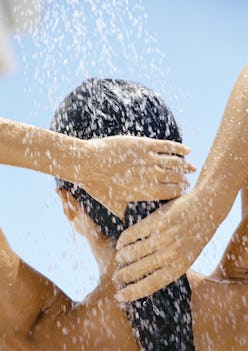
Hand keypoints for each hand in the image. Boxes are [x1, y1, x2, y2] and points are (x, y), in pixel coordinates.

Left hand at [83, 136, 194, 217]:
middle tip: (189, 180)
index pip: (172, 194)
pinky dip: (180, 149)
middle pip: (177, 179)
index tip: (184, 192)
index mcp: (147, 193)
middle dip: (185, 180)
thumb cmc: (98, 186)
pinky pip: (168, 147)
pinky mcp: (145, 146)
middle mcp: (153, 177)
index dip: (180, 193)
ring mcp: (150, 160)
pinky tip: (188, 151)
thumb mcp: (113, 204)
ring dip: (185, 166)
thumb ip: (124, 213)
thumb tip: (127, 224)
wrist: (88, 164)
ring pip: (175, 163)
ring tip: (191, 167)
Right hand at [113, 187, 222, 301]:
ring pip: (134, 251)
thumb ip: (171, 267)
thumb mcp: (188, 256)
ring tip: (118, 257)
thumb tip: (148, 278)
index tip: (119, 296)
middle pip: (139, 270)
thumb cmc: (196, 234)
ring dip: (122, 256)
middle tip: (115, 276)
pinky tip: (121, 242)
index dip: (132, 292)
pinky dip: (125, 239)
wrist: (206, 208)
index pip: (151, 285)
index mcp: (179, 267)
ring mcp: (164, 237)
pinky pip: (135, 233)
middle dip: (123, 275)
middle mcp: (171, 254)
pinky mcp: (158, 221)